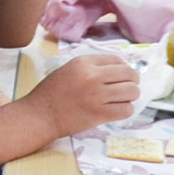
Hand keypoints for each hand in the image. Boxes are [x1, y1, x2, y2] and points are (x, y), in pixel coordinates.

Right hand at [23, 53, 138, 139]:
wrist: (41, 114)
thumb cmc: (52, 91)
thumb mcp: (69, 69)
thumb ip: (91, 67)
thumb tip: (118, 69)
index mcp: (84, 62)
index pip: (117, 59)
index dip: (124, 67)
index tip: (122, 75)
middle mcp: (93, 76)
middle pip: (129, 74)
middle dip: (132, 80)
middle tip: (127, 86)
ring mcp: (98, 96)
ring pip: (132, 92)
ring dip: (131, 95)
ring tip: (123, 99)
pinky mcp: (100, 114)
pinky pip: (126, 109)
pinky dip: (126, 109)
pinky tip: (118, 109)